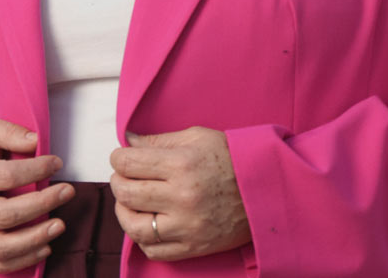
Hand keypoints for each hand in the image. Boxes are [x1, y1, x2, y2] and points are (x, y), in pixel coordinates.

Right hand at [0, 115, 72, 272]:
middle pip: (4, 215)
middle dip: (42, 204)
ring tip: (60, 224)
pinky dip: (23, 260)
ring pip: (0, 247)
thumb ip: (8, 132)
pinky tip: (46, 247)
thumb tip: (35, 142)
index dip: (35, 170)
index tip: (57, 162)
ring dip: (35, 239)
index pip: (4, 176)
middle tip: (68, 191)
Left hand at [110, 126, 250, 260]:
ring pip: (133, 226)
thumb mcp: (200, 138)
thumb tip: (127, 142)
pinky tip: (149, 224)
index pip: (129, 163)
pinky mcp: (193, 246)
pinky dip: (143, 239)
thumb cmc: (234, 158)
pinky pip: (153, 249)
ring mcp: (187, 225)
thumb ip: (161, 140)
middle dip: (118, 182)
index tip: (121, 158)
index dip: (118, 158)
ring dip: (124, 213)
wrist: (269, 188)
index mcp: (183, 164)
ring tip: (131, 203)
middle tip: (125, 177)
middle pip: (126, 193)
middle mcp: (182, 196)